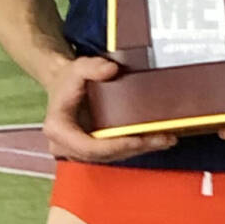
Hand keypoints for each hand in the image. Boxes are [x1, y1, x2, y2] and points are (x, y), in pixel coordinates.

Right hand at [42, 57, 176, 162]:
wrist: (62, 85)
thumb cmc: (68, 79)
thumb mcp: (78, 66)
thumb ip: (92, 66)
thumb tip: (112, 70)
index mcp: (58, 130)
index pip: (88, 147)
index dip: (114, 146)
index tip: (137, 140)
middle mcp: (66, 147)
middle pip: (104, 155)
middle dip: (135, 148)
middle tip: (162, 139)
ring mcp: (79, 151)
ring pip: (112, 156)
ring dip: (139, 149)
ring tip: (166, 139)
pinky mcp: (92, 150)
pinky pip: (114, 152)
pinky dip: (135, 146)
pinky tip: (156, 139)